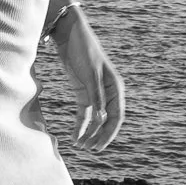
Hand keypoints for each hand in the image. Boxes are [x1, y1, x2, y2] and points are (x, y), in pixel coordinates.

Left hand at [54, 12, 124, 148]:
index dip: (109, 133)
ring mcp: (95, 93)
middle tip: (89, 150)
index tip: (99, 146)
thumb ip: (96, 97)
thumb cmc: (83, 51)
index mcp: (116, 88)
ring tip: (80, 146)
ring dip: (89, 133)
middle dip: (98, 136)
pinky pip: (84, 113)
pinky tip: (74, 136)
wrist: (69, 34)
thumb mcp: (90, 74)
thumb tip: (102, 121)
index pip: (116, 116)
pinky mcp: (83, 91)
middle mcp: (108, 92)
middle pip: (107, 121)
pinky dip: (80, 124)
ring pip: (95, 119)